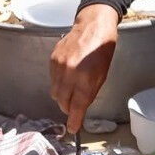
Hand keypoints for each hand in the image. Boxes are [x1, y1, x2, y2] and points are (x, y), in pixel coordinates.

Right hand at [50, 3, 119, 132]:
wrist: (93, 26)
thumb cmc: (102, 50)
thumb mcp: (102, 75)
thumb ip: (90, 92)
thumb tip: (80, 107)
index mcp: (86, 78)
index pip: (77, 106)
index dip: (74, 120)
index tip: (72, 128)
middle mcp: (70, 73)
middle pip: (62, 101)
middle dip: (67, 108)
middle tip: (73, 109)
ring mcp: (59, 65)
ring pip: (54, 91)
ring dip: (62, 96)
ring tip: (71, 91)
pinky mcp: (52, 59)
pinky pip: (52, 79)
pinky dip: (58, 83)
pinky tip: (67, 77)